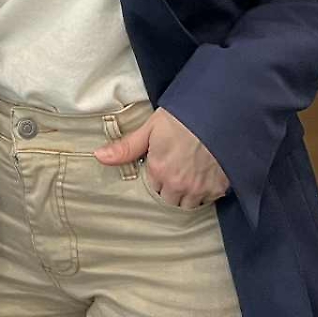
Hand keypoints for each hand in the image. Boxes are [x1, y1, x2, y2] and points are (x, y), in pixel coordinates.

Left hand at [94, 108, 228, 207]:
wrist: (217, 113)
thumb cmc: (183, 117)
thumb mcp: (151, 128)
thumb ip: (126, 147)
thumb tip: (98, 156)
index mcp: (159, 171)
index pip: (152, 187)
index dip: (157, 175)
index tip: (164, 163)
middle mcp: (178, 185)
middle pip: (170, 199)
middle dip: (171, 188)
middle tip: (177, 169)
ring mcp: (200, 189)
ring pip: (189, 204)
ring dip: (188, 193)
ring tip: (191, 175)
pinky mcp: (219, 188)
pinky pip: (209, 199)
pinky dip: (207, 191)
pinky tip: (207, 175)